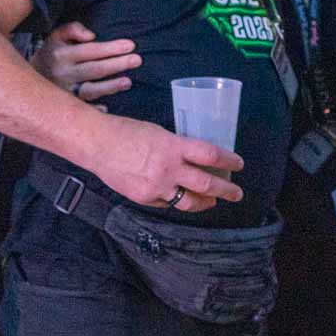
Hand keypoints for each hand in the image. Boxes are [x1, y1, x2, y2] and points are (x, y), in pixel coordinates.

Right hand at [33, 21, 139, 102]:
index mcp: (62, 55)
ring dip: (110, 87)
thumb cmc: (50, 54)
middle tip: (137, 60)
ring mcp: (64, 93)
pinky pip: (82, 110)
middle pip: (95, 69)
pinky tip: (106, 109)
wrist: (25, 80)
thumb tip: (92, 35)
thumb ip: (72, 29)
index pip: (91, 50)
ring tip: (128, 82)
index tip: (131, 45)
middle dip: (117, 64)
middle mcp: (63, 74)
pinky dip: (93, 111)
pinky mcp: (65, 106)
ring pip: (90, 90)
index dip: (112, 48)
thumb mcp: (56, 36)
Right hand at [89, 114, 243, 212]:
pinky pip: (168, 203)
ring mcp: (156, 187)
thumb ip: (176, 146)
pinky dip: (177, 201)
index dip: (229, 160)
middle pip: (206, 184)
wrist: (97, 145)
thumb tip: (192, 157)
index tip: (238, 163)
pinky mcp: (145, 198)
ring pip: (189, 202)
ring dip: (205, 202)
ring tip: (213, 201)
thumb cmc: (125, 131)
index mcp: (173, 147)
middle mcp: (168, 169)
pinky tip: (182, 199)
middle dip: (226, 190)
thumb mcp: (158, 133)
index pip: (210, 155)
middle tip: (237, 193)